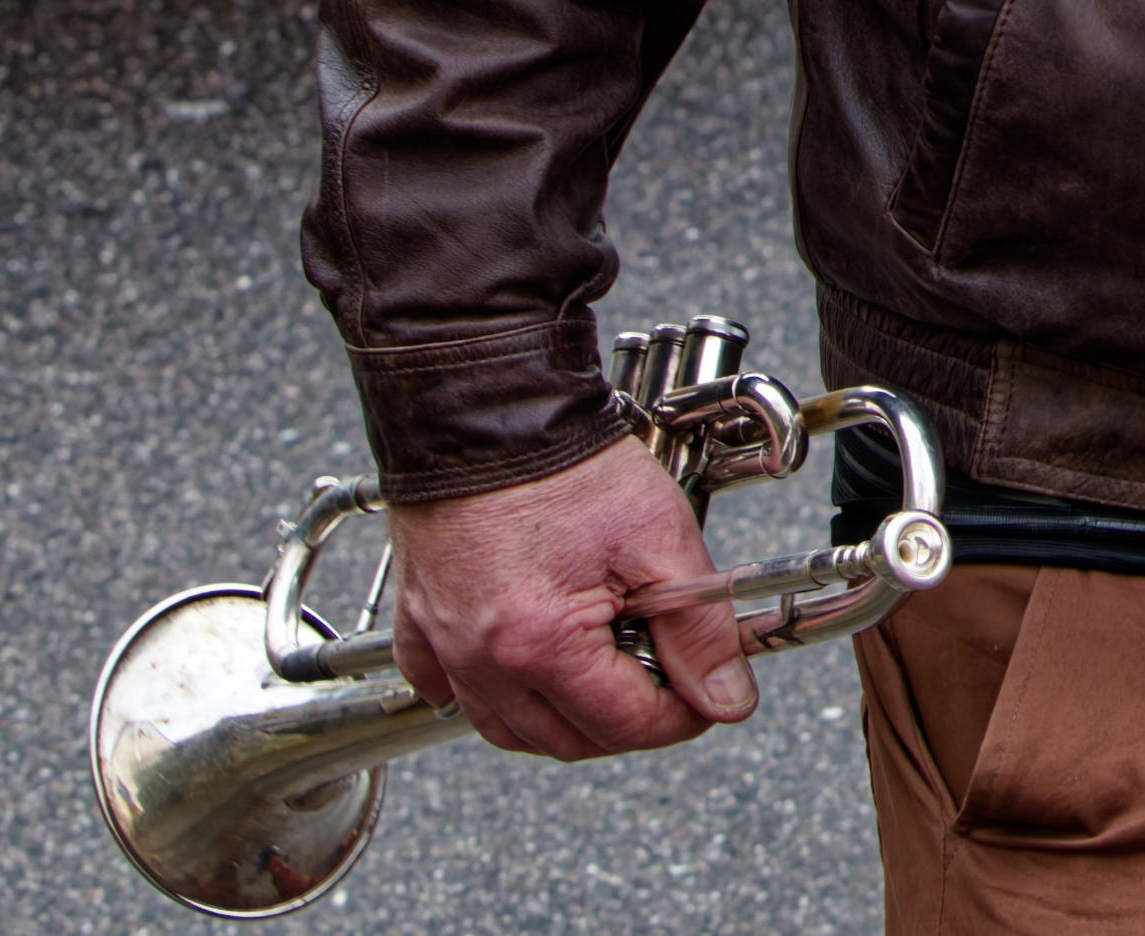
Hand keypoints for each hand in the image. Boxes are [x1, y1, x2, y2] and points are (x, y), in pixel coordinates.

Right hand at [388, 437, 756, 760]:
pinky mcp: (418, 616)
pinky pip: (440, 686)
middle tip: (660, 676)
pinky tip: (513, 671)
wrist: (490, 405)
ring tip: (601, 673)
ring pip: (505, 727)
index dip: (682, 716)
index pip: (626, 726)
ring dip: (558, 719)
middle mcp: (482, 659)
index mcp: (543, 647)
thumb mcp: (660, 540)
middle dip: (624, 721)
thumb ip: (698, 632)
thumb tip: (726, 700)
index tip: (707, 695)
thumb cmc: (565, 463)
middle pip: (565, 740)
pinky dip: (480, 693)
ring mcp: (443, 642)